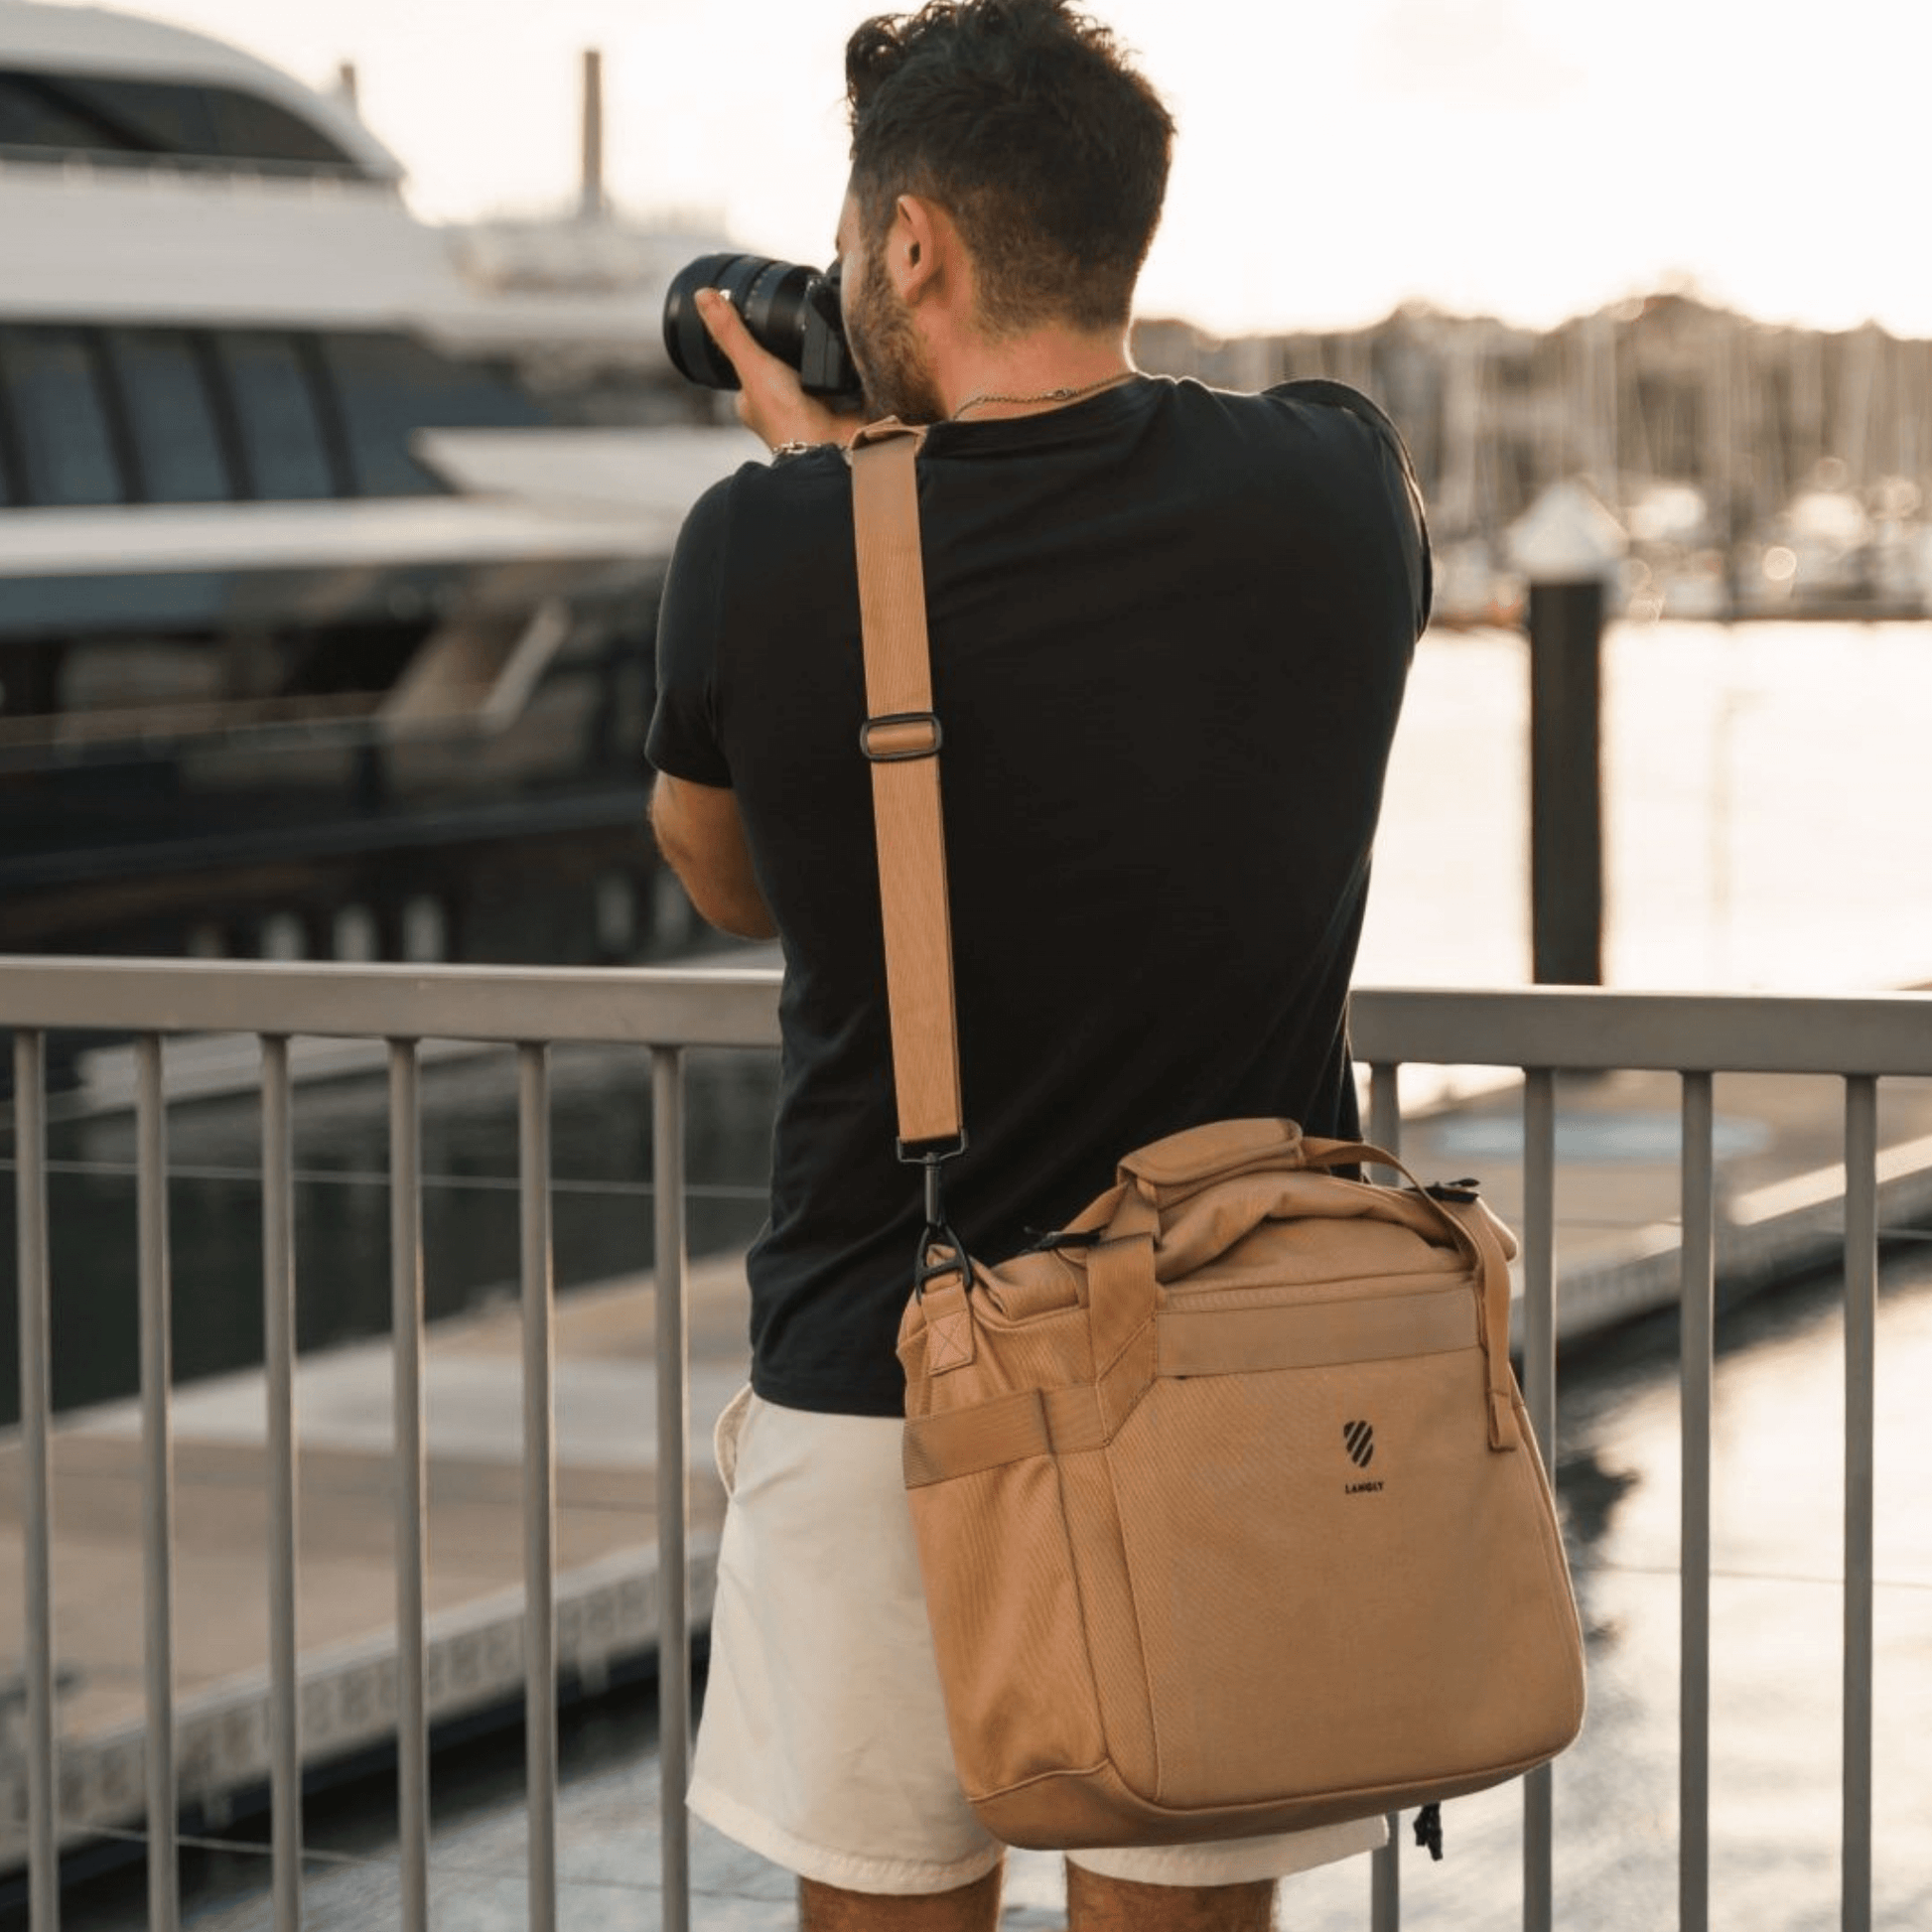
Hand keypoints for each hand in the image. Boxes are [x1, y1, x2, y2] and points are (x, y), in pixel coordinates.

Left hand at [696, 288, 862, 451]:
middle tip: (794, 329)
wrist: (828, 443)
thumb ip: (730, 332)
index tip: (759, 320)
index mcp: (753, 400)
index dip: (752, 343)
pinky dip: (840, 365)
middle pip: (780, 364)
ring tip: (819, 340)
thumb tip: (703, 295)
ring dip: (816, 355)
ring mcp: (809, 406)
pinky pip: (837, 376)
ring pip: (810, 370)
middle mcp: (779, 405)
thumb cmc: (785, 417)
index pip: (748, 365)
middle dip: (788, 348)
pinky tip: (844, 353)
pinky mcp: (838, 403)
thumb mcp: (751, 365)